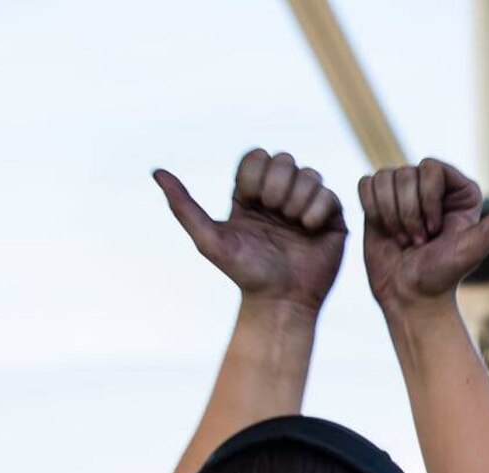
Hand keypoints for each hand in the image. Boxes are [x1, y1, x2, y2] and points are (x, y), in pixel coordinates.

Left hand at [154, 150, 345, 313]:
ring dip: (298, 198)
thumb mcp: (209, 239)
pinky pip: (330, 194)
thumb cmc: (244, 274)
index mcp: (252, 194)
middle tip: (275, 214)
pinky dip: (316, 209)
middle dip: (278, 184)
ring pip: (309, 174)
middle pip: (284, 159)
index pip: (257, 157)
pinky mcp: (332, 220)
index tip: (251, 203)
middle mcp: (281, 196)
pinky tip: (309, 229)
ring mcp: (308, 206)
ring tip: (294, 225)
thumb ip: (183, 205)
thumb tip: (156, 171)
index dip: (256, 174)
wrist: (281, 301)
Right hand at [360, 158, 488, 314]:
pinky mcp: (378, 200)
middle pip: (405, 173)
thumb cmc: (445, 274)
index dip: (427, 200)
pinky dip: (373, 210)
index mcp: (459, 192)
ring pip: (384, 177)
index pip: (430, 167)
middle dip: (409, 213)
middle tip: (419, 242)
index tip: (436, 231)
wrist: (411, 295)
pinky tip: (386, 232)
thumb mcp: (476, 246)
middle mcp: (432, 187)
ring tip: (404, 241)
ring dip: (391, 216)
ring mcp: (404, 192)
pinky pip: (366, 184)